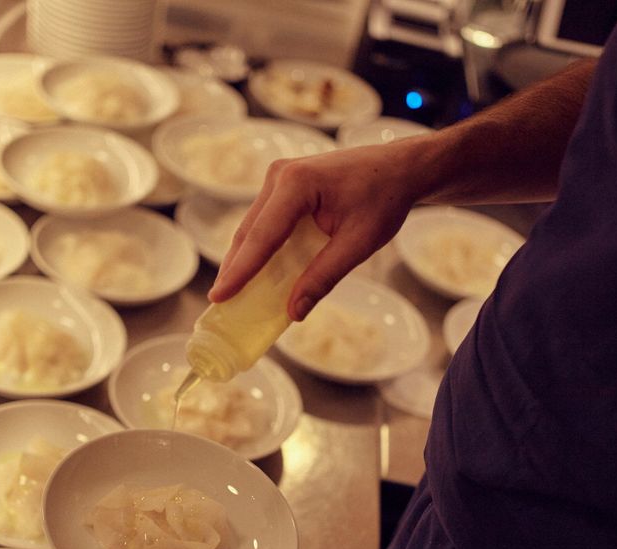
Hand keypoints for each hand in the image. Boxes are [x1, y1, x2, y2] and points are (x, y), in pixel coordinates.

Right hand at [209, 143, 421, 319]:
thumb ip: (324, 276)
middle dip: (235, 268)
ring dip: (243, 259)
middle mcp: (281, 175)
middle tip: (218, 302)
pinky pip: (264, 221)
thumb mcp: (359, 243)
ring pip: (253, 226)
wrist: (398, 169)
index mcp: (298, 184)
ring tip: (230, 291)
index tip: (219, 296)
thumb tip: (295, 311)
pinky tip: (252, 271)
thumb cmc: (384, 200)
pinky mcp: (283, 184)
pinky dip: (258, 247)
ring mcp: (279, 177)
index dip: (241, 270)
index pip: (263, 236)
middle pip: (250, 231)